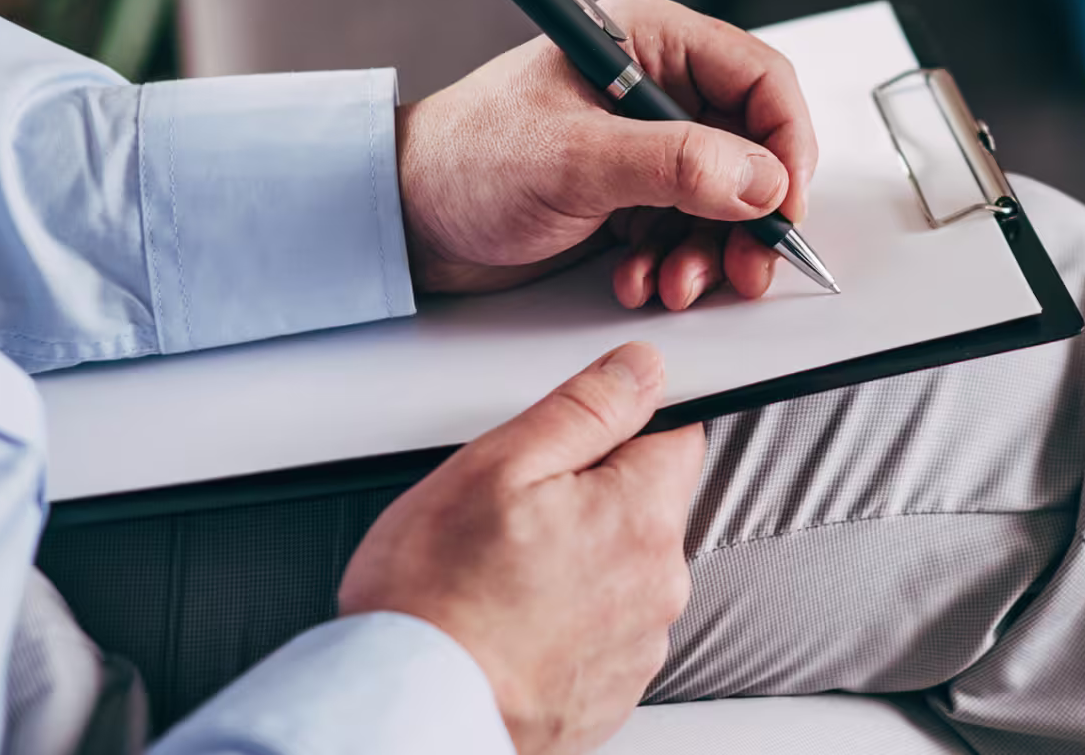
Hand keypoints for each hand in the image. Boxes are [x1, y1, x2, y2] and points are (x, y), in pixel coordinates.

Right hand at [339, 342, 704, 754]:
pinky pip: (603, 630)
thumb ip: (585, 408)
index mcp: (642, 516)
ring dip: (580, 562)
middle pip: (647, 505)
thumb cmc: (436, 600)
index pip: (676, 435)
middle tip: (515, 515)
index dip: (622, 427)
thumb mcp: (498, 466)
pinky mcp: (613, 692)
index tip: (575, 443)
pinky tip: (512, 622)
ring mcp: (640, 645)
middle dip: (593, 498)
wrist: (408, 714)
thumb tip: (641, 370)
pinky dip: (567, 622)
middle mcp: (660, 584)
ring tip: (504, 576)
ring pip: (623, 569)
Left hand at [396, 0, 816, 308]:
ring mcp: (646, 143)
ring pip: (728, 198)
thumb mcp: (576, 159)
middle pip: (754, 146)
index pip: (760, 78)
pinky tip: (642, 280)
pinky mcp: (633, 193)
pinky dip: (679, 262)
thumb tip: (762, 180)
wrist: (402, 220)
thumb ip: (677, 166)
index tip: (786, 205)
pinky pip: (691, 229)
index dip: (787, 143)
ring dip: (714, 250)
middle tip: (751, 265)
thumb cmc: (464, 160)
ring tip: (678, 283)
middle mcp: (655, 86)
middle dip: (753, 214)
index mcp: (648, 41)